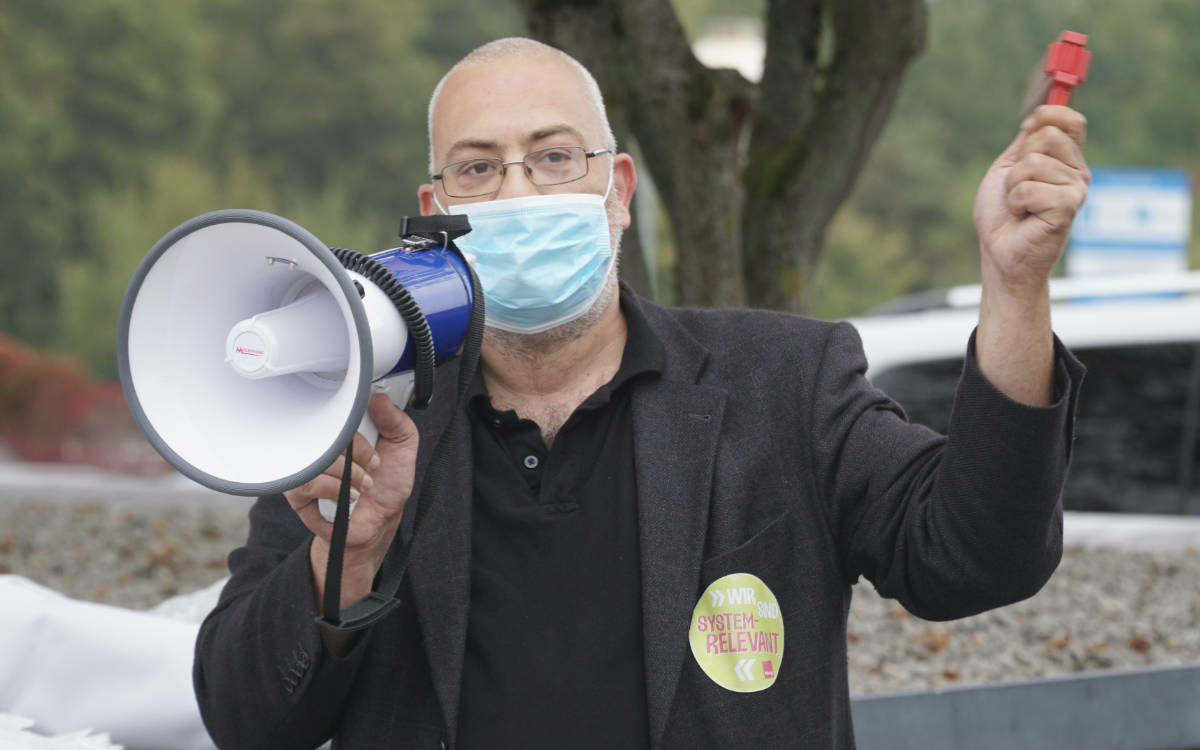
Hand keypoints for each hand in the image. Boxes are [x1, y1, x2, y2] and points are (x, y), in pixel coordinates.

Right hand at [285, 394, 418, 610]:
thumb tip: (378, 397)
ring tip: (364, 485)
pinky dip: (335, 491)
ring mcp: (305, 466)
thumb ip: (395, 419)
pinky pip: (309, 483)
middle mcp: (320, 442)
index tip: (374, 437)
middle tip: (374, 466)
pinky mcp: (297, 491)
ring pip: (318, 457)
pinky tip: (350, 498)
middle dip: (358, 452)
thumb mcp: (403, 445)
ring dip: (349, 475)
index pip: (337, 408)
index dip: (357, 421)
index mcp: (342, 427)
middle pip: (326, 432)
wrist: (378, 523)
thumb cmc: (387, 484)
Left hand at [973, 105, 1089, 294]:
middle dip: (1019, 161)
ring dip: (1013, 186)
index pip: (1071, 120)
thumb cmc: (1002, 215)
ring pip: (1033, 163)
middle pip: (1048, 135)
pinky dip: (1016, 202)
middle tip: (1017, 187)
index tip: (1026, 128)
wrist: (1000, 252)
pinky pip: (1030, 188)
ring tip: (1020, 206)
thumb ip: (1026, 142)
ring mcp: (1076, 189)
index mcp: (1065, 160)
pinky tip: (1024, 217)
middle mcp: (1076, 172)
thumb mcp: (1008, 169)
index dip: (1047, 115)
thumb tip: (1040, 113)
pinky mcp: (1068, 206)